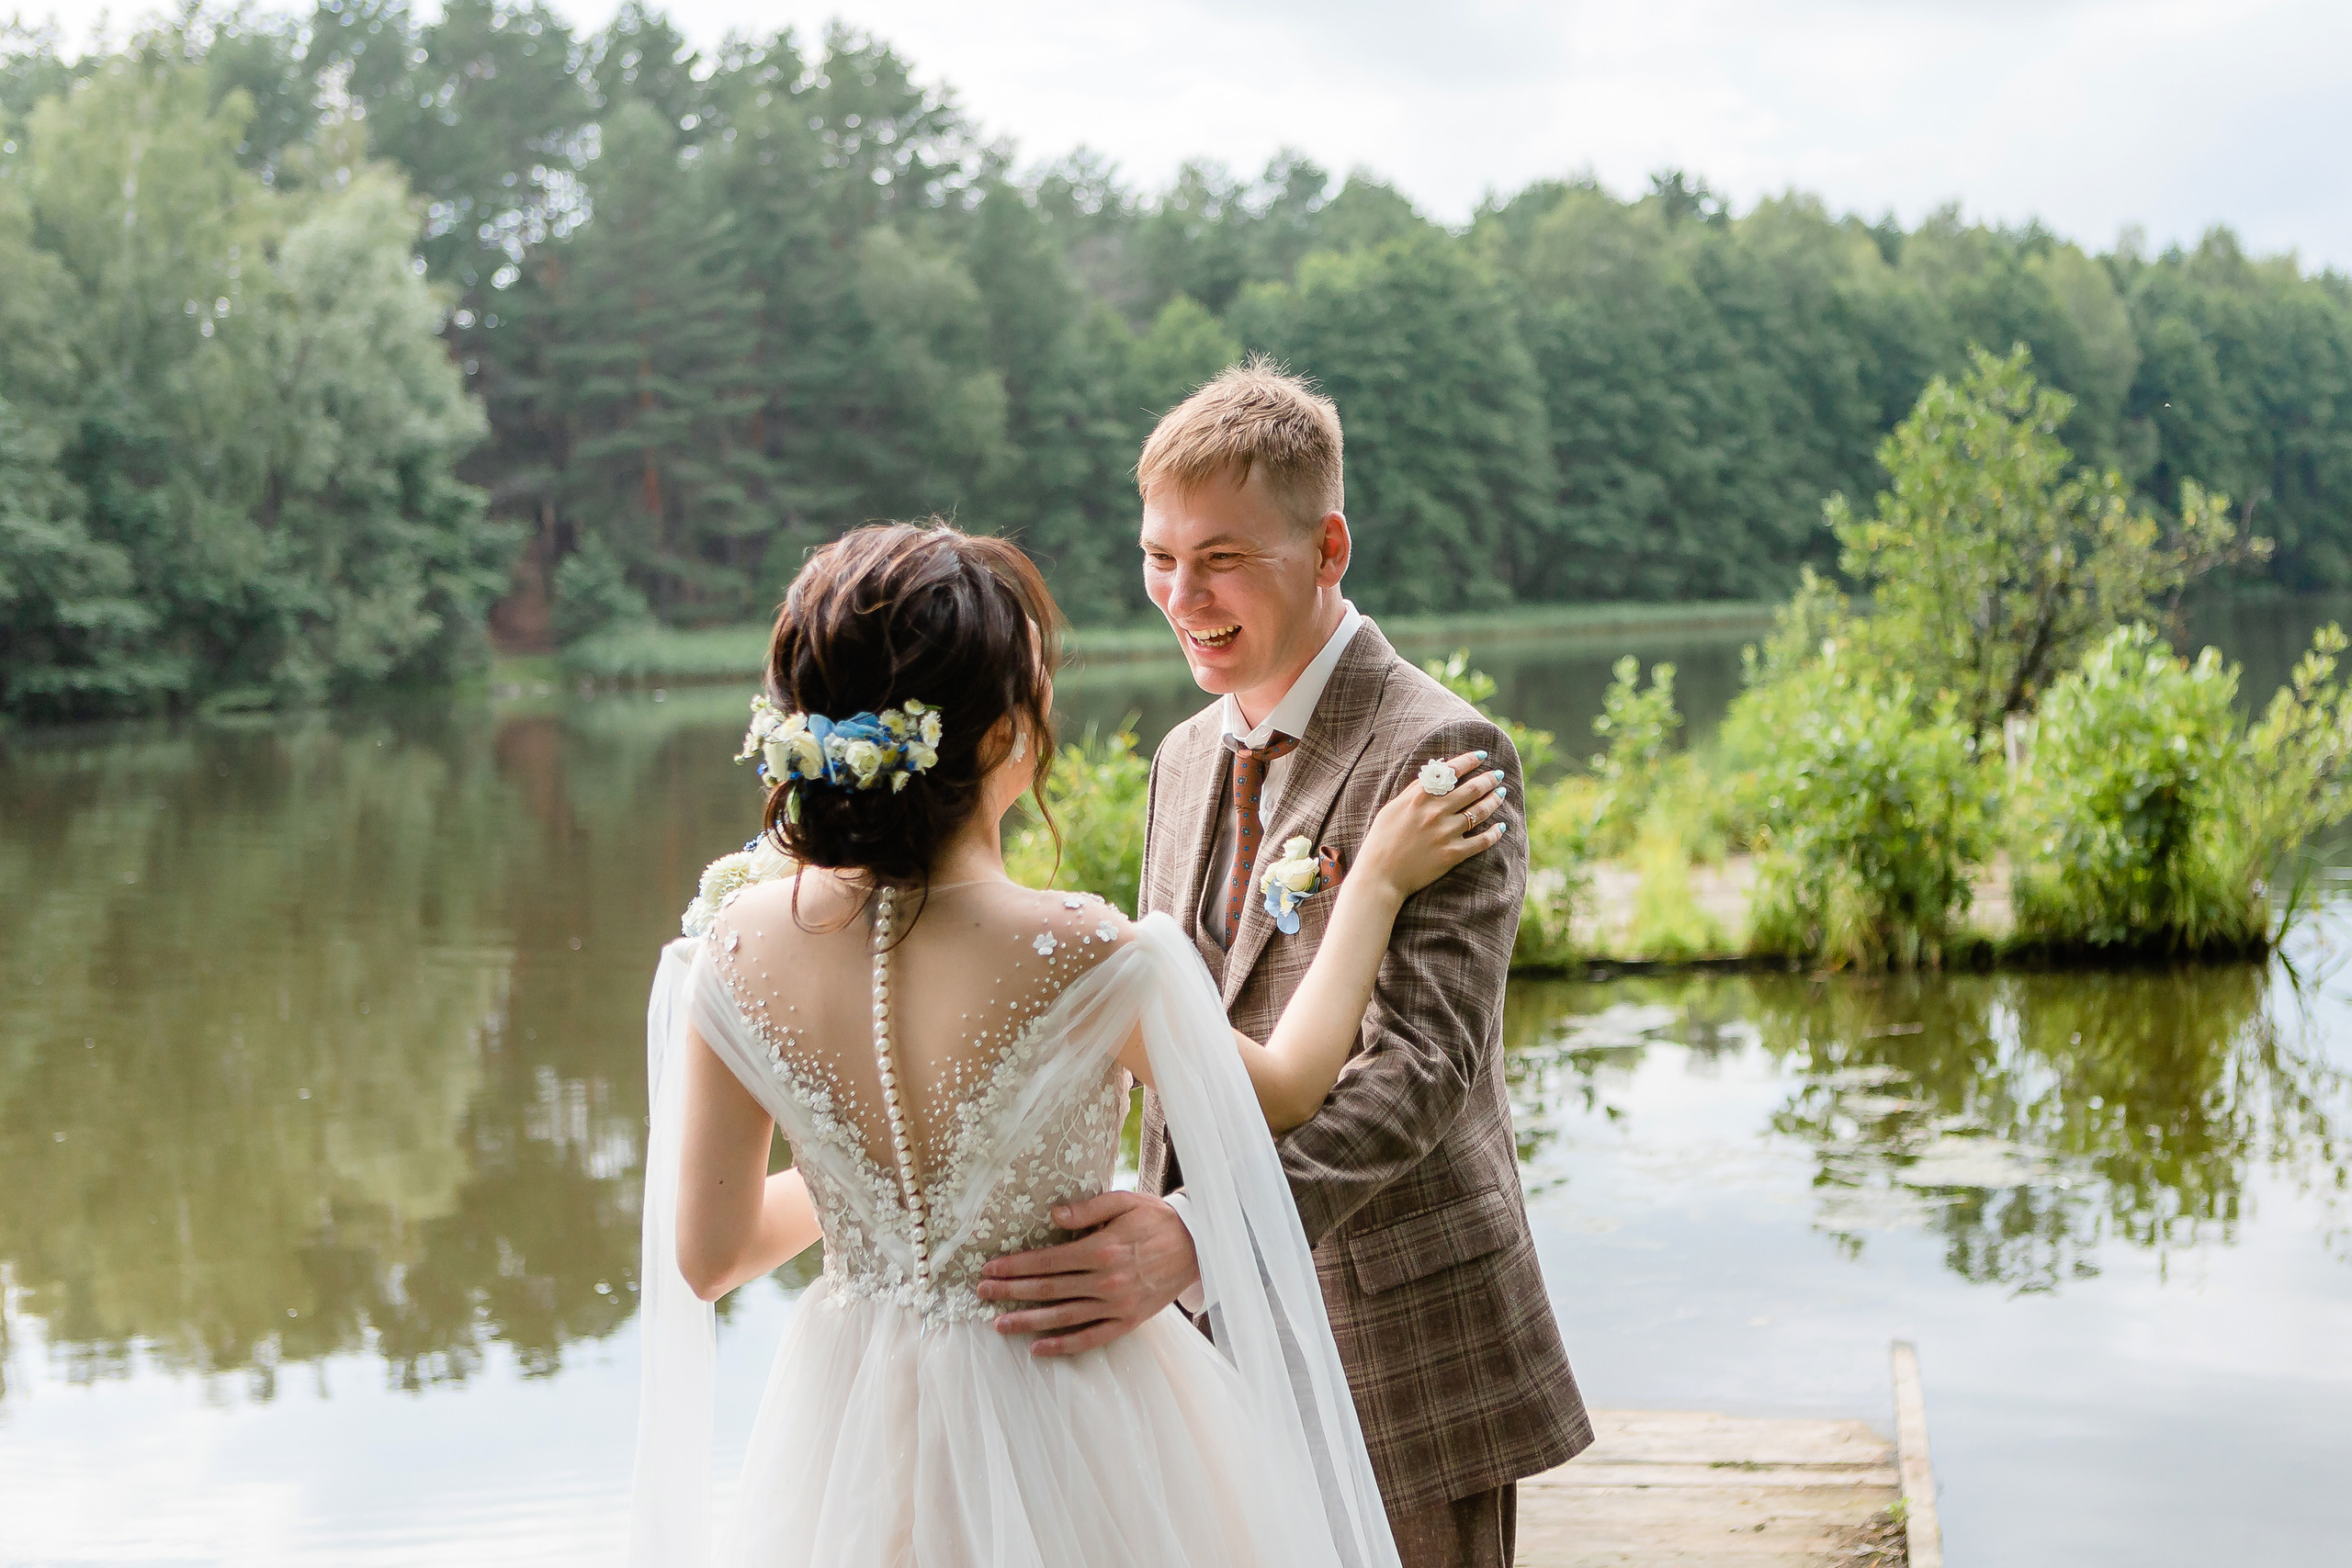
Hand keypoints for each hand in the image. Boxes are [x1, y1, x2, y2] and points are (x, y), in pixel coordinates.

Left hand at [974, 1190, 1199, 1356]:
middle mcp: (1105, 1281)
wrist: (1199, 1246)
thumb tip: (1052, 1215)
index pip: (1046, 1261)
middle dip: (1011, 1292)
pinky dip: (1063, 1345)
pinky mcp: (1128, 1322)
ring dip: (1027, 1321)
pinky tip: (1038, 1348)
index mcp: (1101, 1250)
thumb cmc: (1157, 1219)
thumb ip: (1087, 1208)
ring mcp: (1116, 1306)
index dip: (1015, 1266)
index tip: (989, 1268)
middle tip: (982, 1293)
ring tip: (999, 1324)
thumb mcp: (1124, 1201)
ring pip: (1063, 1317)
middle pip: (1047, 1290)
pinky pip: (1090, 1338)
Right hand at [1354, 749, 1507, 907]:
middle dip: (1489, 779)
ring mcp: (1445, 833)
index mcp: (1419, 797)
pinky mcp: (1453, 854)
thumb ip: (1415, 788)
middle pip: (1472, 789)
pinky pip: (1482, 841)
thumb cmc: (1382, 839)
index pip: (1451, 770)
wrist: (1379, 875)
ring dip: (1495, 800)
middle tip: (1499, 775)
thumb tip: (1436, 768)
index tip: (1482, 756)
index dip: (1470, 760)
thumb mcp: (1393, 807)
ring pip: (1480, 811)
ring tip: (1501, 794)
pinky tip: (1501, 827)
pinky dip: (1495, 833)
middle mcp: (1435, 812)